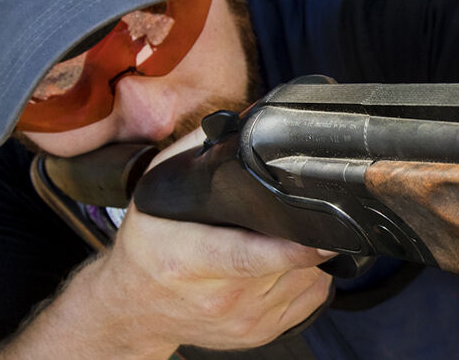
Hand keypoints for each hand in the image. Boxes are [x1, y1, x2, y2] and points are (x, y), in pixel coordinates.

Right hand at [89, 127, 335, 352]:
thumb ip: (199, 154)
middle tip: (302, 215)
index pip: (248, 258)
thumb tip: (247, 122)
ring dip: (310, 256)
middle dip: (306, 235)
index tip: (324, 236)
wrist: (133, 307)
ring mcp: (243, 322)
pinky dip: (310, 276)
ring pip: (310, 280)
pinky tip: (285, 263)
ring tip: (280, 238)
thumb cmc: (149, 244)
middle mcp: (218, 298)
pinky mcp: (260, 335)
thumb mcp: (159, 192)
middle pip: (290, 264)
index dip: (291, 247)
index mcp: (189, 261)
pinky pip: (313, 299)